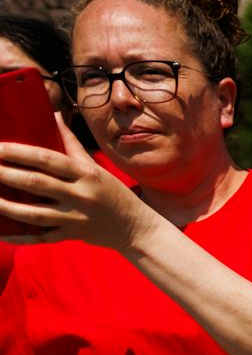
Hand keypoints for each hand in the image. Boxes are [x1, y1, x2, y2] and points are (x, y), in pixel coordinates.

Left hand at [0, 115, 157, 250]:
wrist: (136, 228)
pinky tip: (3, 235)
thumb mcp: (96, 167)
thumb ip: (72, 144)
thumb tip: (54, 115)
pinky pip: (42, 238)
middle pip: (37, 184)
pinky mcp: (72, 236)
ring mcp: (75, 218)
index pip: (47, 159)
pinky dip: (22, 239)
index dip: (19, 153)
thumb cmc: (113, 193)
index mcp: (85, 174)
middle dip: (7, 175)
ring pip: (35, 214)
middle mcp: (80, 195)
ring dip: (8, 207)